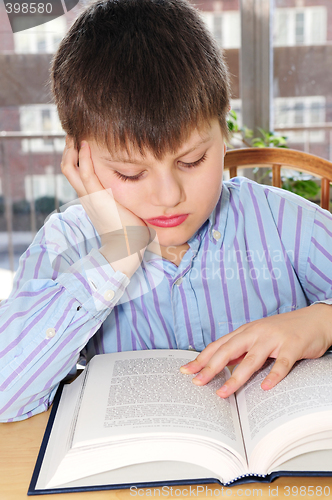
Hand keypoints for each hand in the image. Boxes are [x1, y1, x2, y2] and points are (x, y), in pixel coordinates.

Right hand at [61, 136, 151, 258]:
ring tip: (78, 133)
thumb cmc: (131, 232)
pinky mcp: (97, 198)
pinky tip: (87, 144)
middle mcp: (86, 196)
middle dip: (70, 148)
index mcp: (91, 198)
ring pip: (70, 168)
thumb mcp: (125, 209)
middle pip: (68, 167)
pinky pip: (85, 174)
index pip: (77, 172)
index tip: (83, 141)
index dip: (77, 157)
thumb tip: (143, 190)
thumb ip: (126, 197)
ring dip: (72, 149)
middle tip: (76, 132)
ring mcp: (89, 197)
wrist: (127, 248)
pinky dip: (84, 158)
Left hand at [180, 304, 331, 396]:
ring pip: (251, 359)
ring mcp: (274, 339)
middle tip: (197, 382)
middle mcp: (256, 333)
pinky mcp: (293, 346)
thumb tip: (219, 366)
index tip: (186, 371)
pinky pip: (282, 364)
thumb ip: (240, 350)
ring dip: (236, 377)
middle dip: (210, 367)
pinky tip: (265, 388)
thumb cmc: (283, 331)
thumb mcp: (258, 337)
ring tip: (223, 392)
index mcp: (246, 331)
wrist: (314, 320)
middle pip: (229, 350)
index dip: (202, 358)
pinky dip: (274, 376)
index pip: (219, 346)